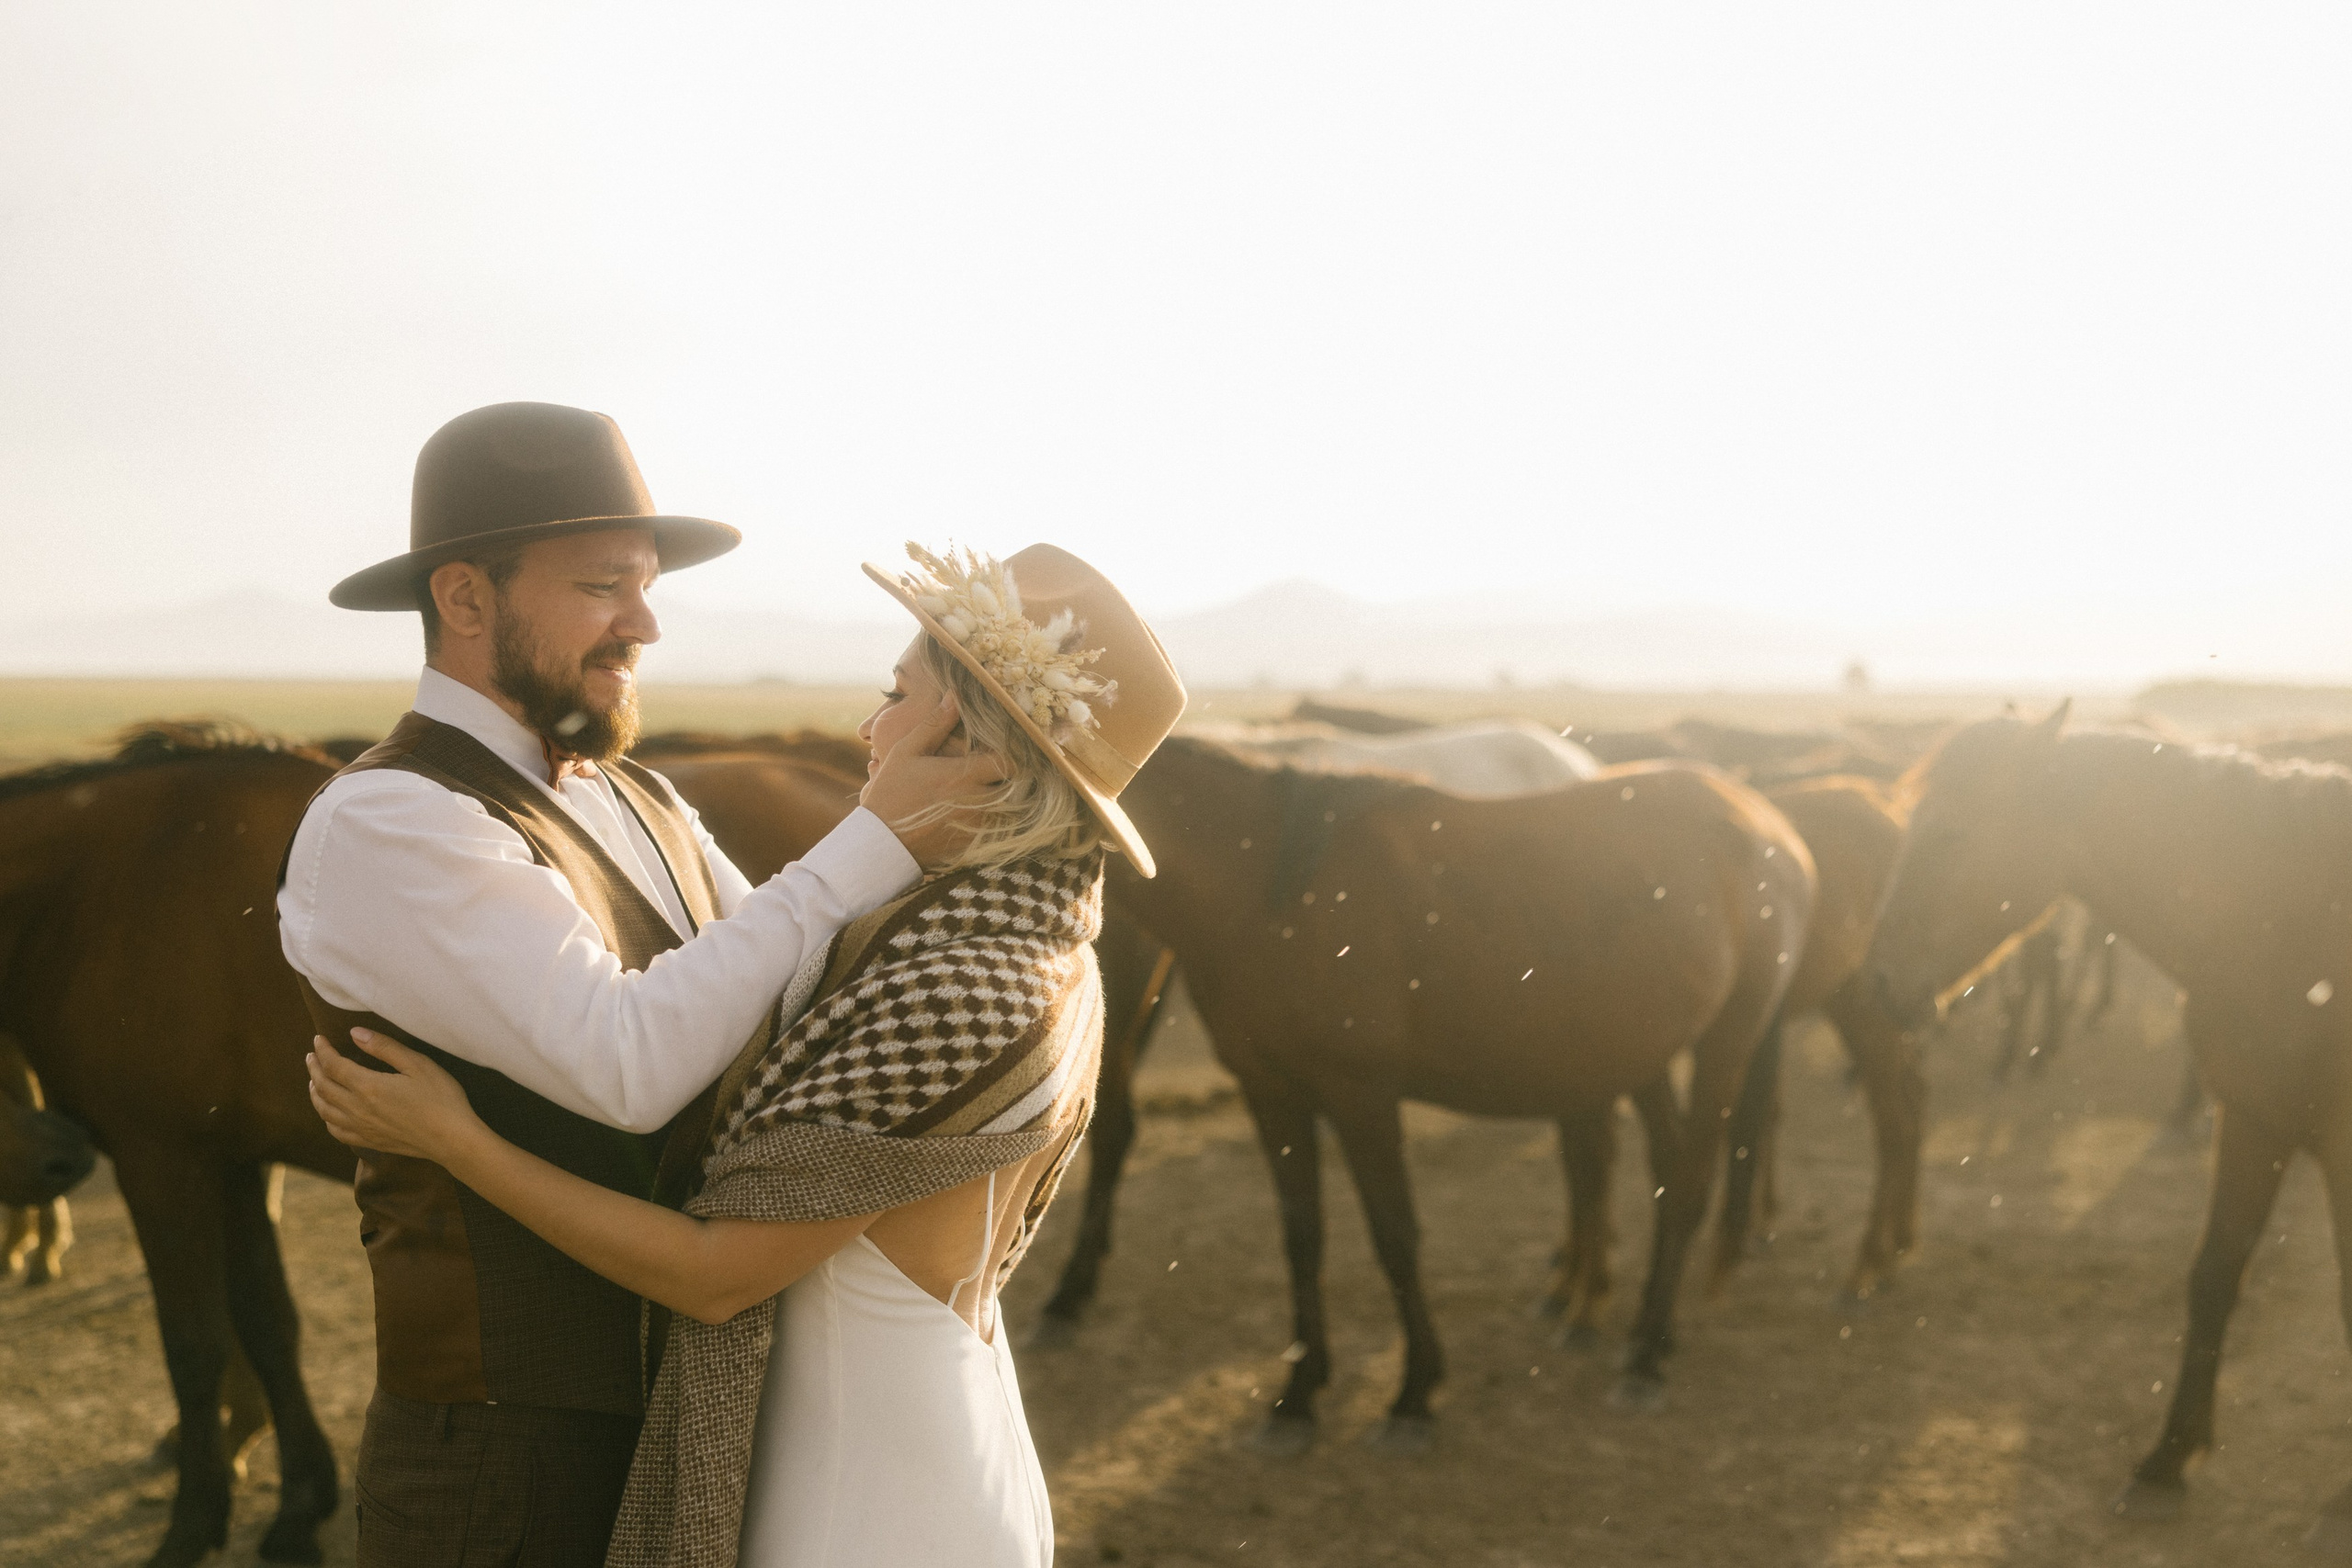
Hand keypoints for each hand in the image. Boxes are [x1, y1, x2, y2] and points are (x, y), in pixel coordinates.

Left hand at [307, 1030, 483, 1164]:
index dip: (323, 1051)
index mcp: (369, 1086)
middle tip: (311, 1056)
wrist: (452, 1138)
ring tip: (314, 1081)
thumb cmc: (441, 1097)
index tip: (318, 1038)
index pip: (334, 1065)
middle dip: (315, 1068)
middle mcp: (358, 1109)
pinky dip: (326, 1118)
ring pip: (325, 1110)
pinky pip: (337, 1131)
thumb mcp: (417, 1064)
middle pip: (324, 1087)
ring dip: (315, 1093)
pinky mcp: (370, 1140)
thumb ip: (384, 1047)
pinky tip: (329, 1112)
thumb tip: (355, 1033)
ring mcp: (362, 1128)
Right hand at [860, 694, 1009, 866]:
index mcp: (965, 776)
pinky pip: (1001, 826)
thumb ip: (935, 725)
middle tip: (1009, 762)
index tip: (1009, 743)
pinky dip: (999, 815)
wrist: (882, 844)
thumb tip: (956, 695)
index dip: (1014, 750)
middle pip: (1019, 784)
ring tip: (1000, 782)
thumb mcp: (907, 752)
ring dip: (1010, 794)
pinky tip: (985, 805)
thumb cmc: (891, 793)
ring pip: (1013, 806)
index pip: (1010, 759)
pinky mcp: (977, 843)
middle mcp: (979, 802)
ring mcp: (980, 825)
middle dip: (1017, 772)